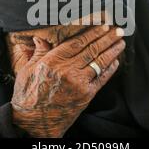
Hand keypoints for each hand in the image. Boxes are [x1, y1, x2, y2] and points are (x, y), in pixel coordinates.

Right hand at [10, 25, 124, 137]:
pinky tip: (116, 61)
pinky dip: (110, 69)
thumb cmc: (27, 96)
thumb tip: (39, 37)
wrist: (34, 123)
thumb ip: (38, 52)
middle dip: (107, 38)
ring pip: (100, 62)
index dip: (92, 33)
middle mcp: (67, 71)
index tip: (103, 25)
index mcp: (52, 62)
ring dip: (112, 51)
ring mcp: (79, 84)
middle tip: (118, 29)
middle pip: (92, 50)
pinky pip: (102, 79)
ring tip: (121, 41)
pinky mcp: (86, 96)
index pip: (77, 42)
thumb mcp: (27, 70)